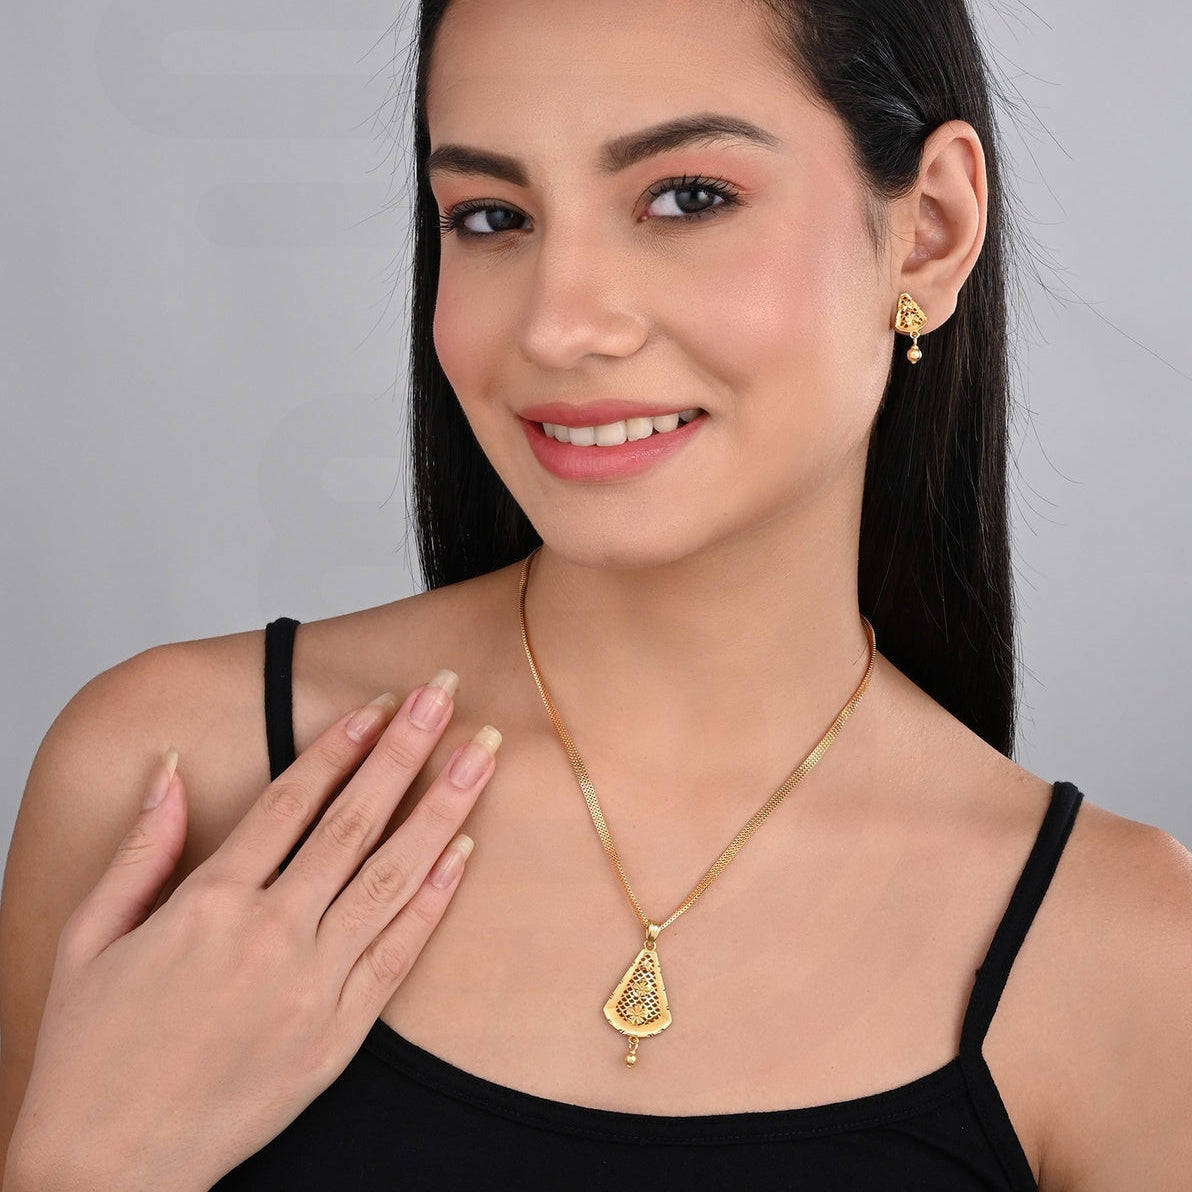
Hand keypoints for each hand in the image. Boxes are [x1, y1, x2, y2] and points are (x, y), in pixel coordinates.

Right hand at [4, 672, 497, 1191]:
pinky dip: (437, 899)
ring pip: (394, 877)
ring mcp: (312, 987)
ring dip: (444, 807)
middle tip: (449, 694)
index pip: (293, 801)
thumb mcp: (90, 938)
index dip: (341, 745)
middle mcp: (270, 937)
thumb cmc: (90, 1054)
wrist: (108, 1172)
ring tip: (483, 754)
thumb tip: (173, 769)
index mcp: (208, 904)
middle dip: (409, 749)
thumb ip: (141, 848)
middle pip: (356, 822)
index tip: (381, 704)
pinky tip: (466, 849)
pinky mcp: (338, 1037)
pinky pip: (400, 954)